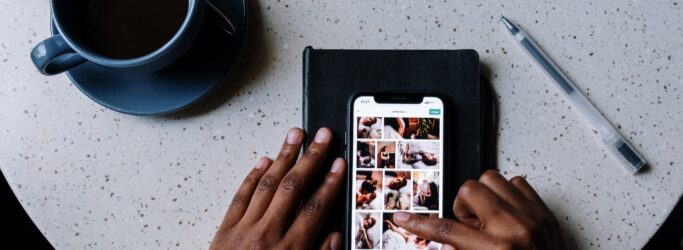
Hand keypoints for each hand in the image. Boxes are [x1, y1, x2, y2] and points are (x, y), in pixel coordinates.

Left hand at [209, 128, 345, 249]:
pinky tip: (264, 161)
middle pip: (293, 187)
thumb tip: (333, 235)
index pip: (315, 208)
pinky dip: (253, 176)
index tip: (338, 164)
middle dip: (310, 158)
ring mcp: (244, 229)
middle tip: (322, 136)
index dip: (329, 183)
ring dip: (283, 156)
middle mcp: (267, 235)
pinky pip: (240, 196)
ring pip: (267, 184)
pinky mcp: (224, 229)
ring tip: (295, 135)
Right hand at [393, 170, 566, 249]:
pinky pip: (517, 182)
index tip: (403, 218)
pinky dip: (508, 194)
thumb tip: (442, 239)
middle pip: (469, 190)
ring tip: (490, 216)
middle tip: (471, 224)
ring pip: (492, 178)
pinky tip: (508, 212)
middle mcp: (514, 229)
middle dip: (464, 206)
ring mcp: (532, 216)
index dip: (420, 224)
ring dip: (485, 195)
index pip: (447, 230)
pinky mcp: (544, 210)